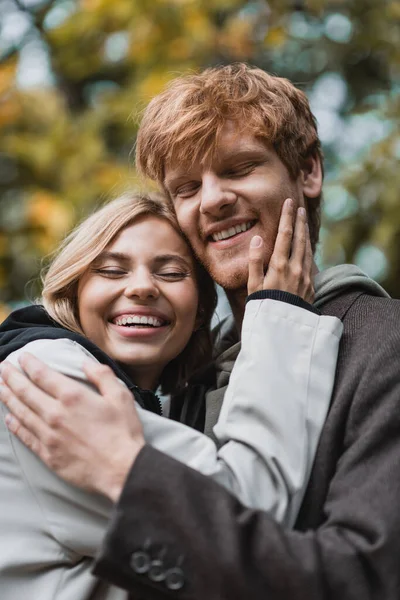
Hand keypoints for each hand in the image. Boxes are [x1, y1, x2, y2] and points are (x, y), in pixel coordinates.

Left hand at [0, 354, 144, 501]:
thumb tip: (85, 363)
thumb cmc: (123, 433)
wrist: (122, 470)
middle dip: (11, 378)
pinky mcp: (48, 454)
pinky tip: (8, 418)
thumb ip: (102, 376)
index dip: (29, 364)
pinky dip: (15, 426)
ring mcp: (49, 435)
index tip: (22, 357)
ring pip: (21, 412)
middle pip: (26, 392)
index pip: (42, 375)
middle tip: (2, 367)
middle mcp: (55, 414)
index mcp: (73, 397)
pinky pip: (26, 436)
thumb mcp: (121, 396)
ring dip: (8, 398)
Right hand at [247, 198, 313, 302]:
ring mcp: (305, 277)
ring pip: (307, 249)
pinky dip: (308, 249)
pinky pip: (310, 262)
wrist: (282, 330)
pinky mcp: (310, 286)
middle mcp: (295, 269)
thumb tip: (257, 239)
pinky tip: (307, 247)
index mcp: (280, 266)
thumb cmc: (262, 307)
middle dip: (299, 221)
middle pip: (300, 238)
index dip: (287, 217)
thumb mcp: (253, 286)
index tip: (288, 203)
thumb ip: (255, 261)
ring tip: (304, 222)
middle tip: (299, 207)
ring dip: (305, 233)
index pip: (285, 235)